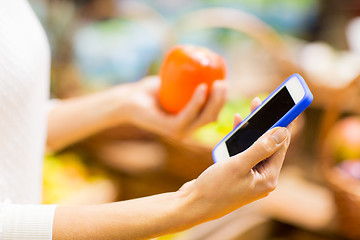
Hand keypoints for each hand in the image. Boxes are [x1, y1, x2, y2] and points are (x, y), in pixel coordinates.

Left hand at [125, 76, 226, 138]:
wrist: (128, 100)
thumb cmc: (149, 91)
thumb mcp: (173, 84)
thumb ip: (188, 79)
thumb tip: (205, 64)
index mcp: (189, 122)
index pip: (211, 114)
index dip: (222, 101)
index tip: (225, 82)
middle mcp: (186, 130)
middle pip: (211, 117)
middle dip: (222, 101)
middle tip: (224, 82)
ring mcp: (179, 132)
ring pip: (204, 119)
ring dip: (214, 102)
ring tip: (218, 84)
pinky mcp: (170, 129)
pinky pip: (188, 115)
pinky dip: (197, 102)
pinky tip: (202, 88)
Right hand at [178, 97, 292, 221]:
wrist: (192, 205)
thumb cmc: (214, 188)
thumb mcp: (238, 165)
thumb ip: (261, 148)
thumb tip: (282, 132)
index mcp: (268, 178)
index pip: (280, 146)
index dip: (283, 124)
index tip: (287, 107)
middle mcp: (262, 178)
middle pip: (268, 145)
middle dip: (265, 124)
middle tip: (262, 103)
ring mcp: (250, 177)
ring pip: (255, 148)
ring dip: (252, 130)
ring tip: (250, 110)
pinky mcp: (238, 175)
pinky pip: (244, 153)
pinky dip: (241, 141)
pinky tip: (237, 127)